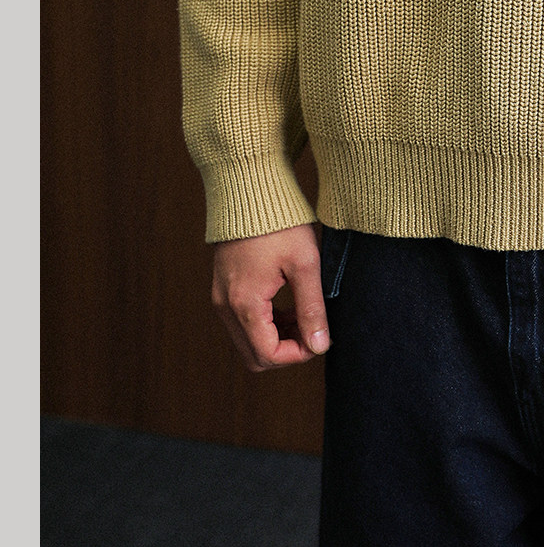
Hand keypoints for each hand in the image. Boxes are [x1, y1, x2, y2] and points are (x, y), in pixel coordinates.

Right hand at [211, 223, 329, 371]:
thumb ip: (311, 308)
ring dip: (276, 338)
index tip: (320, 338)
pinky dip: (265, 324)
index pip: (268, 355)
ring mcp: (220, 297)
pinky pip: (241, 322)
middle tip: (312, 329)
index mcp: (245, 303)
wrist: (250, 190)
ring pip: (247, 341)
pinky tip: (287, 306)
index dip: (298, 355)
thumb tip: (320, 346)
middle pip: (254, 356)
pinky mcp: (222, 287)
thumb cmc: (280, 224)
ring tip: (304, 315)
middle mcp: (225, 306)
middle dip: (286, 350)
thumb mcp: (305, 265)